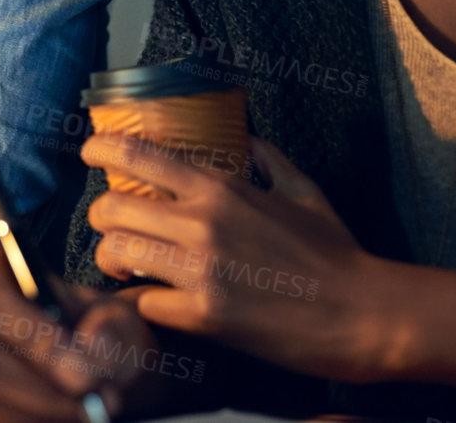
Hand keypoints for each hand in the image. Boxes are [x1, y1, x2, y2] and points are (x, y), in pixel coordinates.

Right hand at [0, 244, 169, 421]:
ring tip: (90, 410)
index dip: (32, 342)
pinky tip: (60, 419)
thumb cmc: (96, 330)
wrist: (87, 361)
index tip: (84, 378)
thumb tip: (93, 348)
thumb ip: (111, 330)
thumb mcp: (117, 321)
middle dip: (42, 392)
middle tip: (98, 405)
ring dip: (41, 415)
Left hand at [81, 133, 397, 382]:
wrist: (366, 314)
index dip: (101, 149)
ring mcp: (200, 270)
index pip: (138, 154)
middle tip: (111, 227)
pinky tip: (155, 301)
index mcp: (222, 188)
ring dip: (113, 259)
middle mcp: (202, 222)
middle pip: (110, 207)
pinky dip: (143, 302)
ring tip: (124, 265)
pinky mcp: (204, 316)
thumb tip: (249, 141)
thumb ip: (270, 161)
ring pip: (116, 252)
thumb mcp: (304, 192)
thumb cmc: (337, 254)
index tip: (89, 152)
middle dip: (102, 218)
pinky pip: (143, 302)